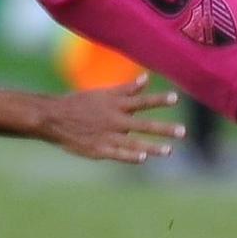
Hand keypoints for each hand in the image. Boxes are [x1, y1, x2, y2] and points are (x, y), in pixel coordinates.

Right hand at [39, 75, 185, 162]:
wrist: (53, 118)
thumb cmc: (79, 103)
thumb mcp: (103, 93)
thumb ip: (126, 89)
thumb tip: (146, 79)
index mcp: (115, 104)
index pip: (142, 101)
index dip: (159, 100)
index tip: (176, 98)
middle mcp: (114, 120)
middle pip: (143, 124)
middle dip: (164, 128)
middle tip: (182, 131)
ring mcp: (107, 136)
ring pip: (134, 142)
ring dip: (153, 147)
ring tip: (169, 151)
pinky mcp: (99, 150)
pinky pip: (117, 154)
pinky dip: (130, 156)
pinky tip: (142, 158)